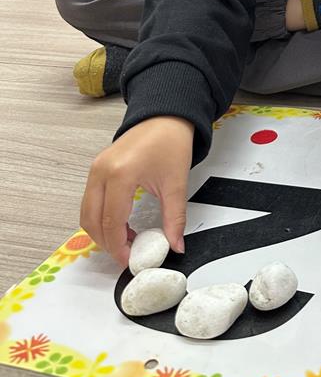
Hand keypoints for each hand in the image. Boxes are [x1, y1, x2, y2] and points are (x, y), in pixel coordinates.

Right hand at [80, 116, 194, 267]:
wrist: (165, 116)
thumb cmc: (171, 143)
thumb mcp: (177, 184)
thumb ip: (175, 218)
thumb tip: (176, 246)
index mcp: (120, 174)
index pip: (111, 221)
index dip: (118, 246)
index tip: (130, 260)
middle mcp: (101, 172)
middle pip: (92, 220)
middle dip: (106, 242)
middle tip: (126, 254)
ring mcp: (95, 169)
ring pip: (87, 212)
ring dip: (101, 231)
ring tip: (125, 241)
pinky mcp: (96, 168)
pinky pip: (90, 200)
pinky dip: (100, 217)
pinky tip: (121, 224)